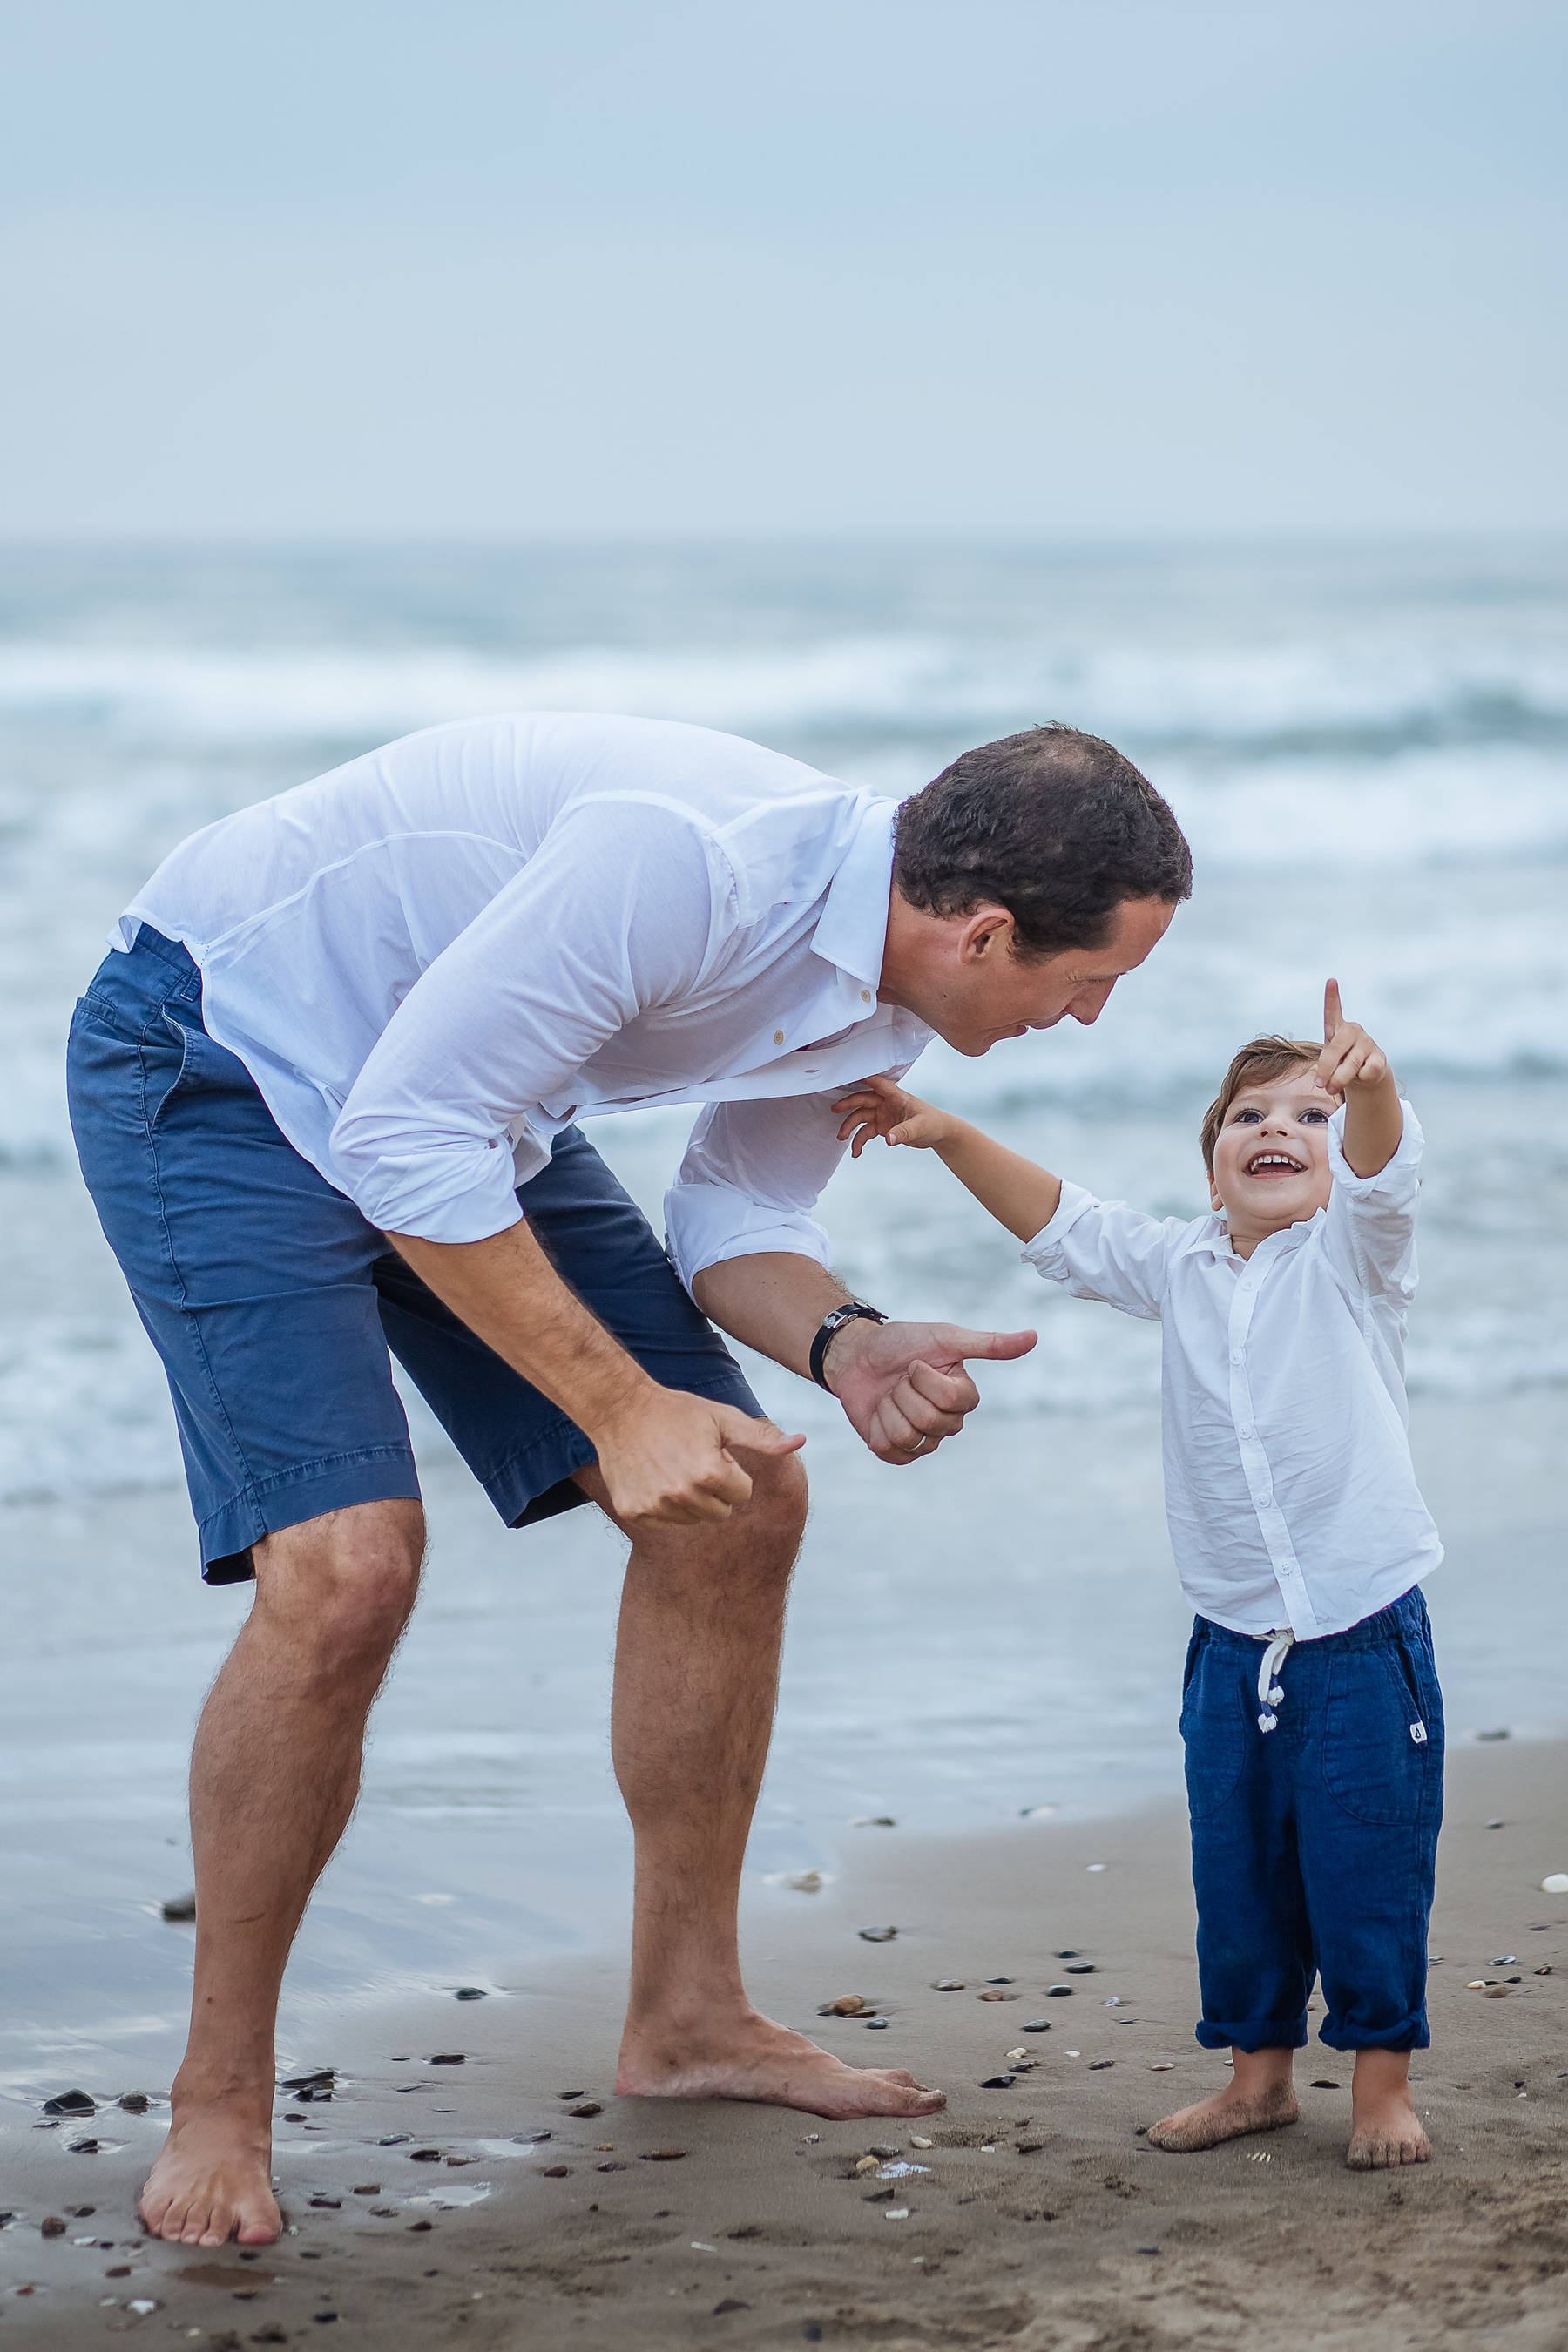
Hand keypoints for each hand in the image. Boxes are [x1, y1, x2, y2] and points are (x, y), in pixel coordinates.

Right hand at [592, 1388, 804, 1527]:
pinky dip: (664, 1505)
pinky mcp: (634, 1511)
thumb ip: (762, 1438)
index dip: (731, 1471)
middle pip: (721, 1512)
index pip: (742, 1493)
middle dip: (715, 1489)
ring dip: (691, 1499)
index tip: (713, 1452)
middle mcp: (683, 1495)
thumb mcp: (723, 1419)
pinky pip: (665, 1522)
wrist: (621, 1409)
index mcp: (710, 1473)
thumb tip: (801, 1441)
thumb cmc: (678, 1412)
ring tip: (673, 1466)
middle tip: (693, 1459)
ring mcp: (656, 1506)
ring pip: (693, 1519)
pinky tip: (654, 1477)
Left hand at [822, 1312, 1035, 1463]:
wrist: (857, 1354)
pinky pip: (890, 1449)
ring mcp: (923, 1440)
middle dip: (905, 1391)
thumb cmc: (903, 1343)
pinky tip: (879, 1412)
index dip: (926, 1379)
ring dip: (890, 1406)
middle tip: (900, 1379)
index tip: (916, 1364)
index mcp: (964, 1397)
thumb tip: (1035, 1337)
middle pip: (930, 1420)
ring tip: (889, 1394)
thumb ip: (990, 1344)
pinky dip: (877, 1425)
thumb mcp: (947, 1338)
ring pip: (909, 1435)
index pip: (953, 1401)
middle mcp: (948, 1422)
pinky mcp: (896, 1452)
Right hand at [833, 1074, 954, 1158]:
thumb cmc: (933, 1123)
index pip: (877, 1083)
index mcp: (896, 1097)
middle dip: (848, 1104)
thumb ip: (903, 1132)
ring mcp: (883, 1115)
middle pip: (863, 1100)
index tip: (846, 1077)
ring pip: (861, 1117)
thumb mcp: (919, 1127)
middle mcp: (886, 1104)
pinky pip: (866, 1133)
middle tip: (835, 1110)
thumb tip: (888, 1139)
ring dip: (850, 1127)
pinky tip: (856, 1153)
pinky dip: (859, 1142)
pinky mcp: (883, 1128)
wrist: (939, 1134)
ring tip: (841, 1139)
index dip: (863, 1079)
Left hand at [1317, 979, 1389, 1094]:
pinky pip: (1367, 1072)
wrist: (1365, 1075)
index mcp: (1336, 1029)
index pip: (1333, 1012)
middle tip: (1318, 1084)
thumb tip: (1330, 1082)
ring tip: (1331, 1089)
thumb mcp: (1329, 1063)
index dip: (1332, 997)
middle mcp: (1353, 1031)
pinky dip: (1360, 1080)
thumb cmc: (1340, 1064)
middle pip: (1335, 1049)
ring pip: (1351, 1064)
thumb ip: (1327, 1069)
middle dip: (1325, 1069)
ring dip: (1338, 1080)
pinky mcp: (1380, 1056)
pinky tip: (1362, 1075)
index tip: (1331, 981)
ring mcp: (1368, 1042)